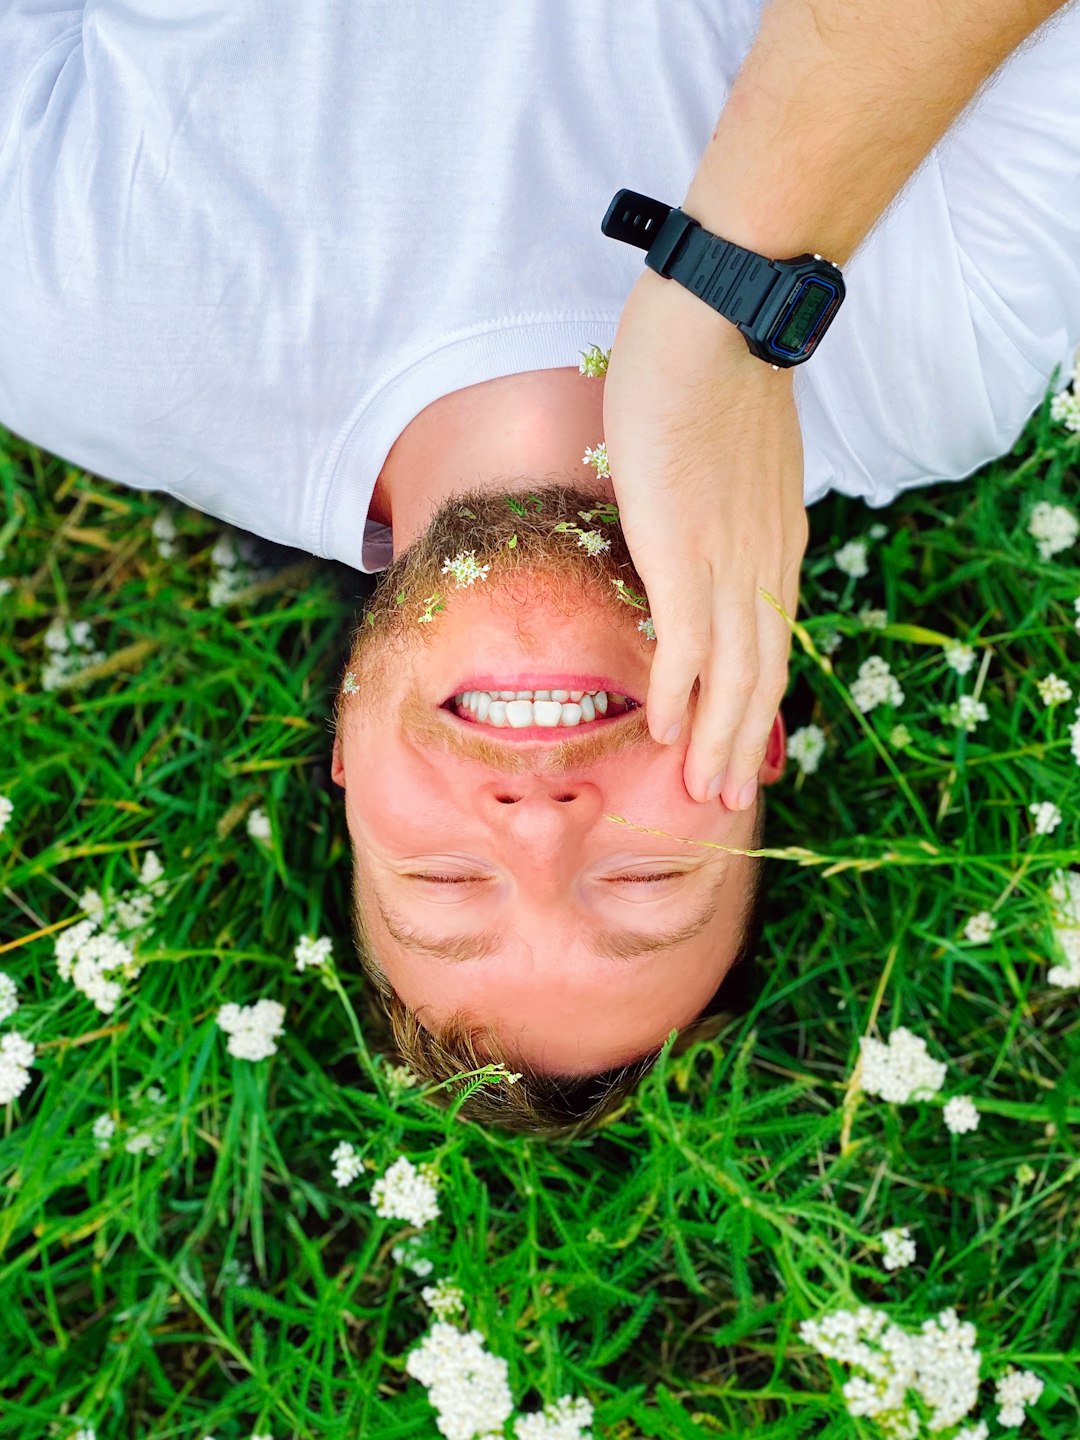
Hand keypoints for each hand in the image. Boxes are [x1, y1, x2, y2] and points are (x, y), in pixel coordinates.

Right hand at [602, 267, 807, 806]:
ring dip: (720, 740)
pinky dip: (680, 695)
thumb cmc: (713, 369)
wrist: (722, 317)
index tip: (747, 746)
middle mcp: (763, 562)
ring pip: (735, 675)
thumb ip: (722, 501)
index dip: (763, 705)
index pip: (774, 642)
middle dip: (747, 744)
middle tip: (728, 799)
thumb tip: (691, 519)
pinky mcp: (685, 549)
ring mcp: (727, 558)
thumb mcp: (733, 453)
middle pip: (765, 675)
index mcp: (776, 542)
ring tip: (705, 791)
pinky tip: (666, 733)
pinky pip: (687, 643)